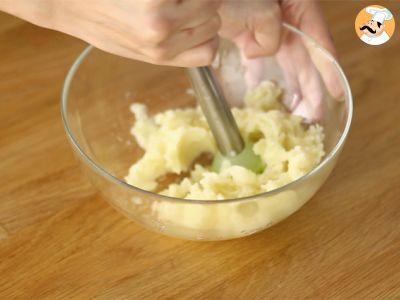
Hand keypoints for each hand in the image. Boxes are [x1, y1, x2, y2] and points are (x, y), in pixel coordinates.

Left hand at [1, 0, 221, 65]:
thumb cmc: (94, 18)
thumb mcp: (131, 47)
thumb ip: (165, 47)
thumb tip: (193, 38)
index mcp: (160, 57)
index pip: (210, 50)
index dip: (206, 33)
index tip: (195, 20)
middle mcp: (164, 39)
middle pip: (213, 20)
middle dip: (201, 7)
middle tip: (178, 1)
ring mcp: (161, 16)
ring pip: (211, 0)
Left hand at [219, 0, 342, 120]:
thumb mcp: (259, 9)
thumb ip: (269, 34)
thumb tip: (261, 54)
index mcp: (297, 6)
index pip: (318, 40)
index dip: (328, 69)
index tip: (336, 93)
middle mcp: (285, 19)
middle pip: (302, 57)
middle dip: (309, 88)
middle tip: (314, 115)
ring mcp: (264, 27)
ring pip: (282, 62)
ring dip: (288, 86)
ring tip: (293, 112)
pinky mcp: (246, 34)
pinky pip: (258, 59)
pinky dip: (259, 76)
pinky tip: (259, 93)